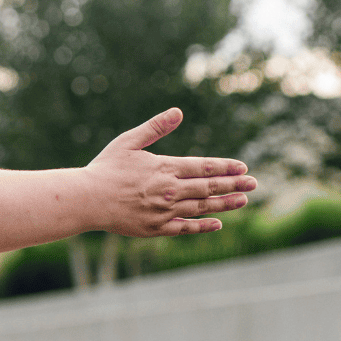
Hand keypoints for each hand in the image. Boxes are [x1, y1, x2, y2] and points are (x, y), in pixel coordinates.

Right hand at [83, 108, 256, 236]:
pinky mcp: (156, 228)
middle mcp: (170, 190)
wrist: (86, 200)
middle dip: (234, 185)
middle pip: (209, 187)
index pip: (204, 167)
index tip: (243, 168)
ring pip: (202, 208)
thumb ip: (156, 127)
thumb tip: (179, 111)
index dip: (226, 167)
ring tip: (244, 200)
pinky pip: (186, 228)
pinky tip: (218, 223)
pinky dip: (203, 226)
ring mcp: (164, 211)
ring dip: (225, 204)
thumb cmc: (106, 168)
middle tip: (254, 183)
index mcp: (165, 167)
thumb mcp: (129, 141)